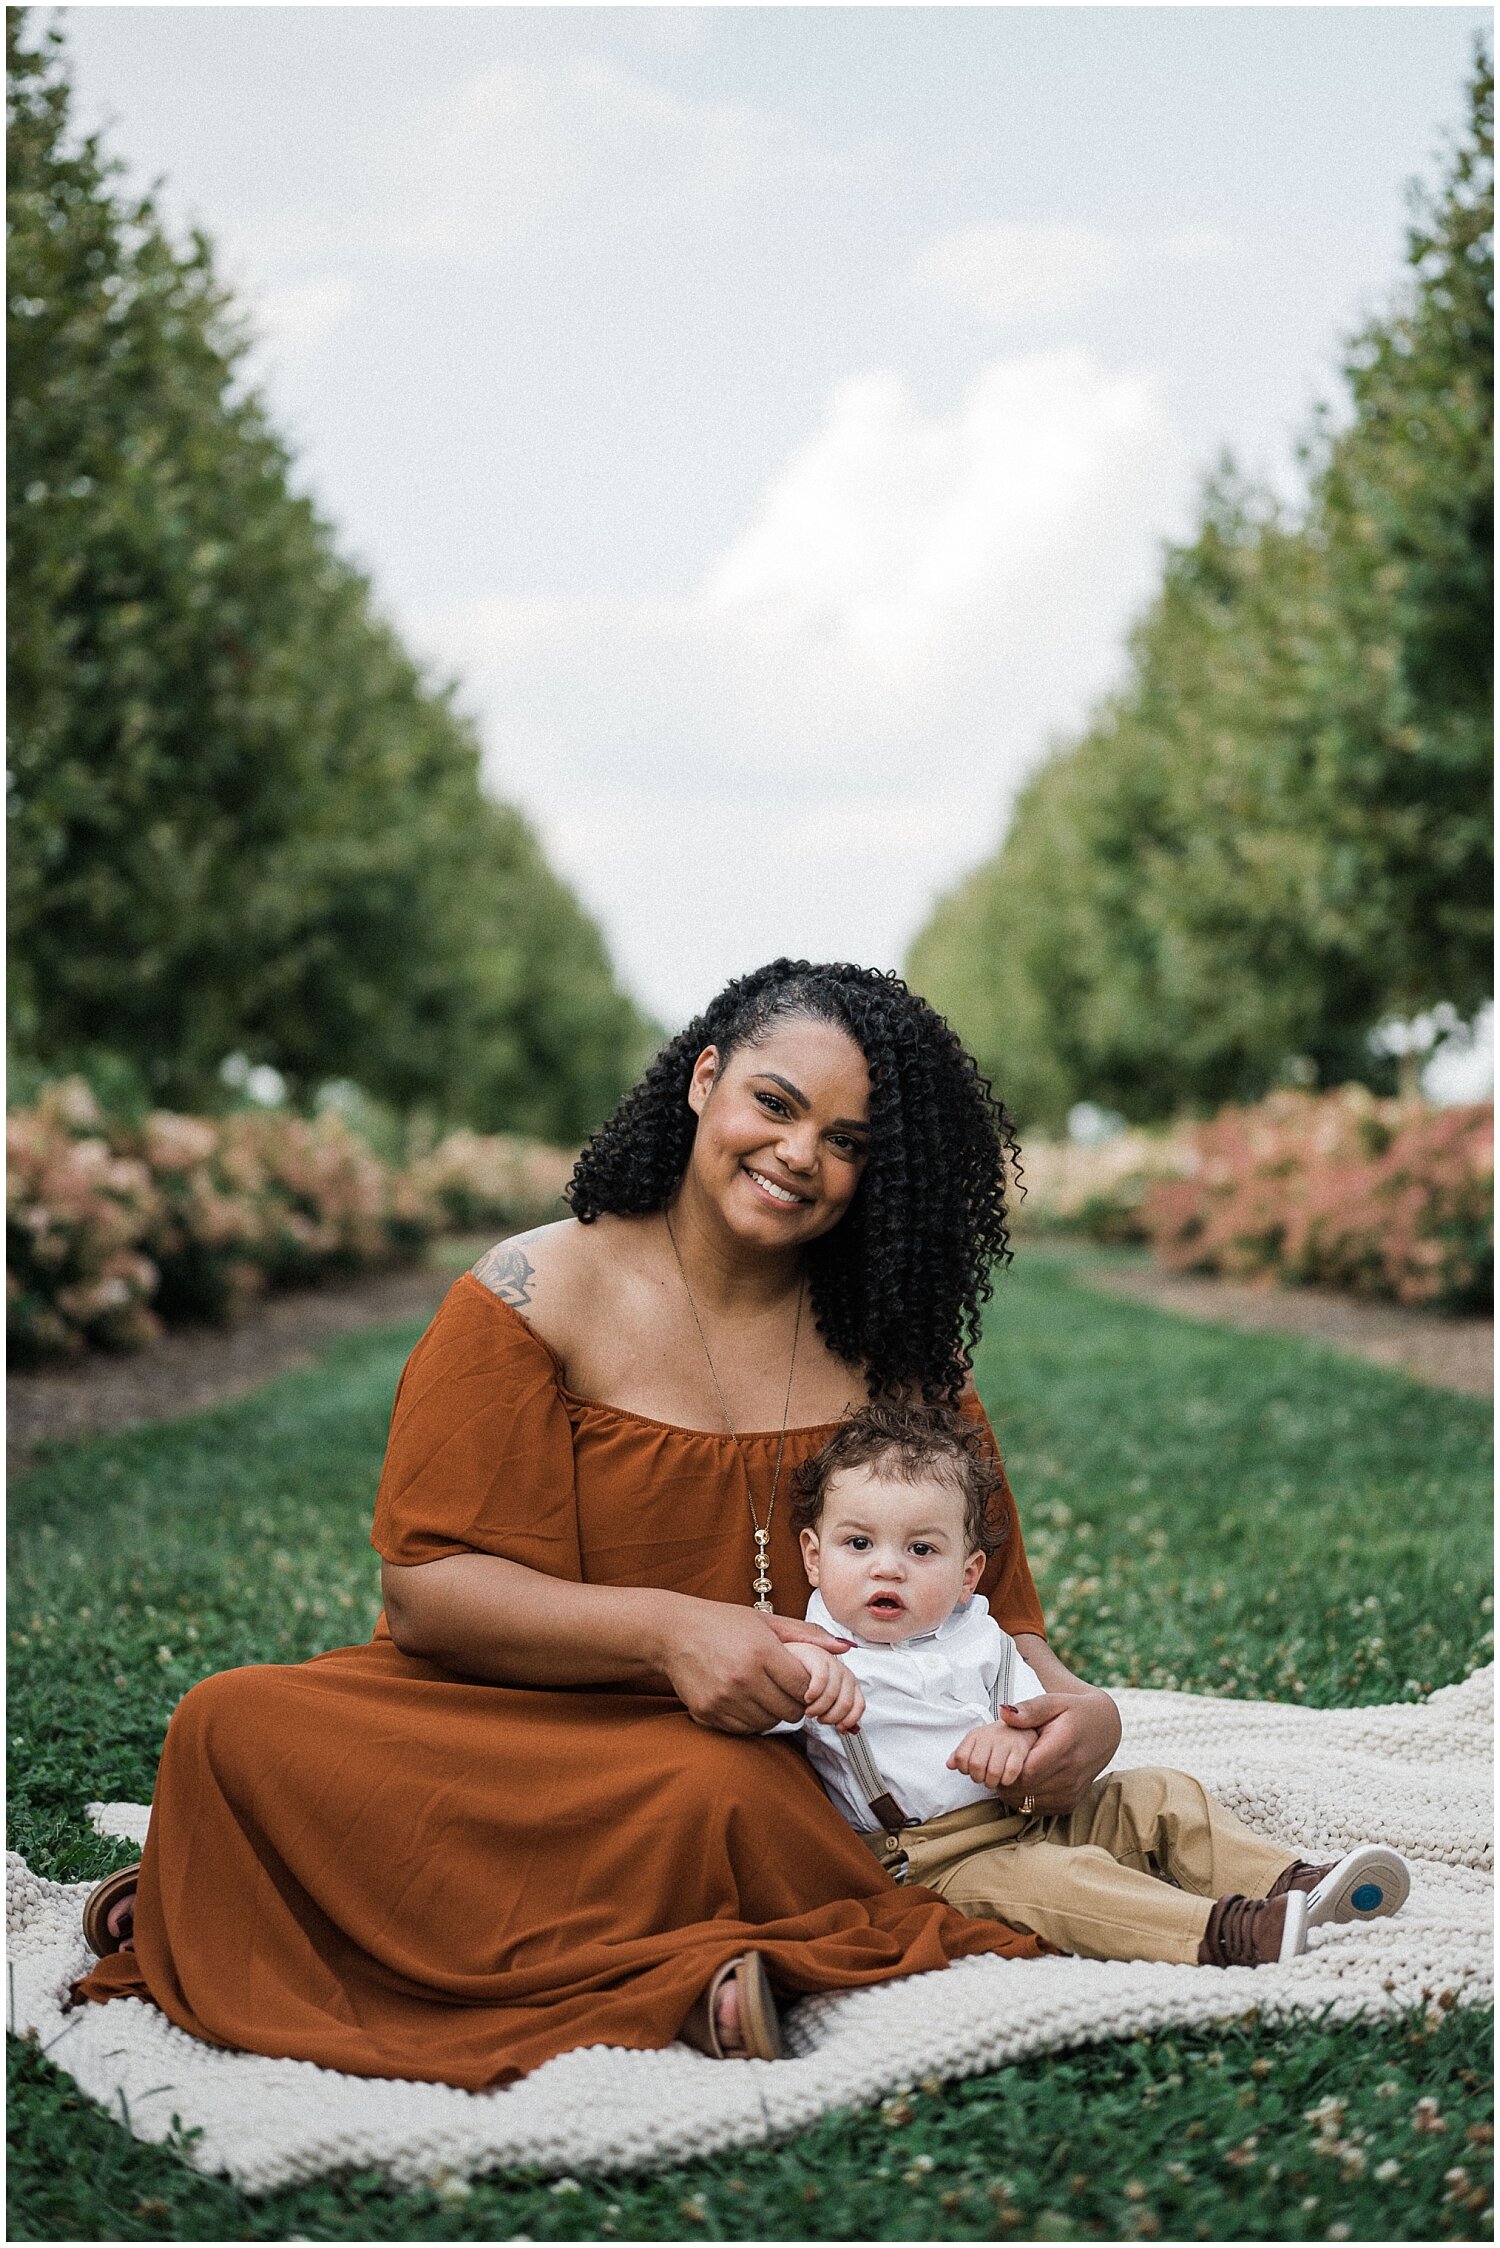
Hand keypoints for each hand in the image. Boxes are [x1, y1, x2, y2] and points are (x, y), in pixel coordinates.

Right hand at [660, 1601, 853, 1734]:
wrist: (673, 1632)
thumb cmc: (723, 1623)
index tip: (802, 1680)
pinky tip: (744, 1699)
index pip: (806, 1688)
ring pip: (770, 1723)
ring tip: (762, 1691)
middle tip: (783, 1687)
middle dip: (795, 1702)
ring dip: (772, 1712)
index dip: (810, 1687)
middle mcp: (743, 1678)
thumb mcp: (766, 1620)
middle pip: (792, 1711)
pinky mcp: (708, 1713)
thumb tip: (846, 1648)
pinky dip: (750, 1719)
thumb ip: (808, 1636)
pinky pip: (745, 1729)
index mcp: (762, 1652)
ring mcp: (724, 1699)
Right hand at [784, 1644, 864, 1732]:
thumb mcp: (827, 1696)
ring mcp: (833, 1665)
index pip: (859, 1705)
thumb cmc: (809, 1678)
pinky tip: (807, 1697)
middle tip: (818, 1718)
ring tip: (809, 1711)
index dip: (849, 1720)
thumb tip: (848, 1730)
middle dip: (830, 1717)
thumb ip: (838, 1711)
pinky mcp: (819, 1659)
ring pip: (832, 1695)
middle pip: (845, 1704)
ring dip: (818, 1709)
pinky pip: (821, 1680)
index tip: (838, 1728)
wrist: (792, 1656)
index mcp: (851, 1684)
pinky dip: (813, 1693)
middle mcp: (845, 1674)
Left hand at [947, 1720, 1037, 1789]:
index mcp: (976, 1734)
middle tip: (985, 1776)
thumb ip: (961, 1753)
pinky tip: (1007, 1777)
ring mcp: (1006, 1742)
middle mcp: (990, 1735)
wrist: (1024, 1728)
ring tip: (996, 1778)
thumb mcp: (977, 1742)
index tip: (971, 1770)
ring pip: (993, 1773)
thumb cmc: (998, 1739)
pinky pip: (1010, 1773)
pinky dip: (1007, 1780)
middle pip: (976, 1766)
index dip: (965, 1769)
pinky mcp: (1021, 1750)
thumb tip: (949, 1764)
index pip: (961, 1758)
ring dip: (993, 1782)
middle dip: (979, 1778)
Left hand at [995, 1688, 1121, 1814]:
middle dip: (1005, 1778)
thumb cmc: (1074, 1712)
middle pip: (1023, 1789)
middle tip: (999, 1761)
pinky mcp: (1070, 1804)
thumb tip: (1003, 1712)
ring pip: (1027, 1802)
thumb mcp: (1054, 1701)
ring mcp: (1071, 1792)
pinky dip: (1025, 1797)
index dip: (1005, 1766)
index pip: (1025, 1772)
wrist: (1104, 1729)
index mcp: (1064, 1748)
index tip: (999, 1753)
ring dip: (1013, 1790)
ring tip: (1012, 1769)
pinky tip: (1025, 1779)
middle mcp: (1071, 1775)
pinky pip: (1037, 1809)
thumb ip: (1029, 1709)